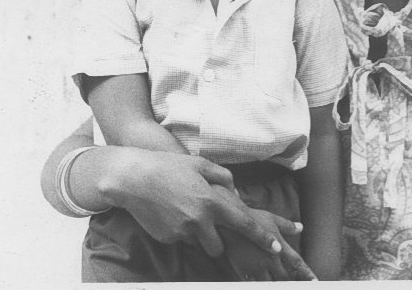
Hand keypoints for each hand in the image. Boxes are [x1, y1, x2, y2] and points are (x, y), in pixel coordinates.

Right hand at [90, 147, 289, 258]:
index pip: (245, 224)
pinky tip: (169, 212)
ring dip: (198, 236)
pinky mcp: (168, 239)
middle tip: (207, 224)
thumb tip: (236, 193)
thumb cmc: (169, 167)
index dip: (263, 237)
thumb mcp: (200, 164)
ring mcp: (182, 232)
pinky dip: (180, 231)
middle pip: (219, 247)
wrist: (133, 178)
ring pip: (199, 244)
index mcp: (212, 201)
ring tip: (185, 213)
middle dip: (217, 240)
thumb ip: (223, 178)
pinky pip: (181, 240)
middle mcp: (199, 221)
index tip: (277, 247)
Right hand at [221, 210, 315, 280]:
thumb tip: (301, 227)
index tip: (316, 282)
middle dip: (293, 283)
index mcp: (280, 246)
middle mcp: (271, 259)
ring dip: (278, 285)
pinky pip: (257, 285)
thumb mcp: (271, 219)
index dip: (307, 275)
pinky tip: (266, 284)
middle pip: (286, 278)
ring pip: (272, 284)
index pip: (297, 264)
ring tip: (284, 285)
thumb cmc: (251, 219)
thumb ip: (288, 226)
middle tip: (299, 286)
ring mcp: (257, 267)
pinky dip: (263, 285)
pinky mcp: (245, 272)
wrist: (227, 222)